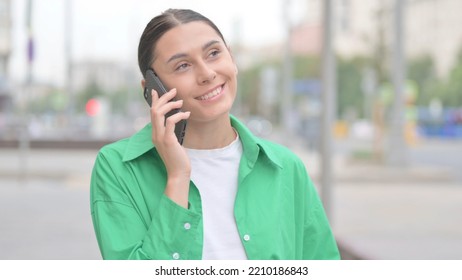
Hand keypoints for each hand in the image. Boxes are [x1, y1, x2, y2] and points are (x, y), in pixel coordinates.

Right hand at [150, 88, 190, 207]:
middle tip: (173, 91)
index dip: (153, 100)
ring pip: (158, 113)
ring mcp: (160, 137)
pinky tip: (186, 114)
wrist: (178, 173)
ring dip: (170, 104)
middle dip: (163, 98)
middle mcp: (155, 134)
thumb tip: (176, 119)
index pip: (151, 113)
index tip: (156, 90)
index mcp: (155, 134)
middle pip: (154, 110)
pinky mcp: (168, 140)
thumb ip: (171, 132)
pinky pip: (170, 122)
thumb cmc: (178, 158)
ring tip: (180, 102)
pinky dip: (178, 115)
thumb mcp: (173, 142)